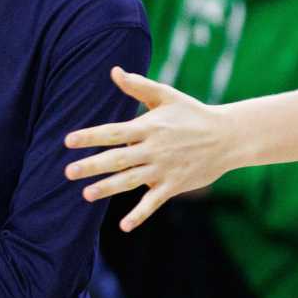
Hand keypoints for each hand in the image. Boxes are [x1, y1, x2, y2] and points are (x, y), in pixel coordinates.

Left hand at [63, 67, 230, 231]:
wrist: (229, 137)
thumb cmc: (193, 113)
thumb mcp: (167, 95)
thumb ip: (138, 86)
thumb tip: (114, 71)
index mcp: (149, 127)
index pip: (113, 132)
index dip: (90, 136)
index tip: (68, 141)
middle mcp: (153, 149)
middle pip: (117, 159)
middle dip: (92, 165)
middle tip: (68, 172)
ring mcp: (164, 169)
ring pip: (130, 181)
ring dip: (107, 188)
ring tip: (85, 194)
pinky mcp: (174, 185)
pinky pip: (153, 203)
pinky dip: (139, 215)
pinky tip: (123, 226)